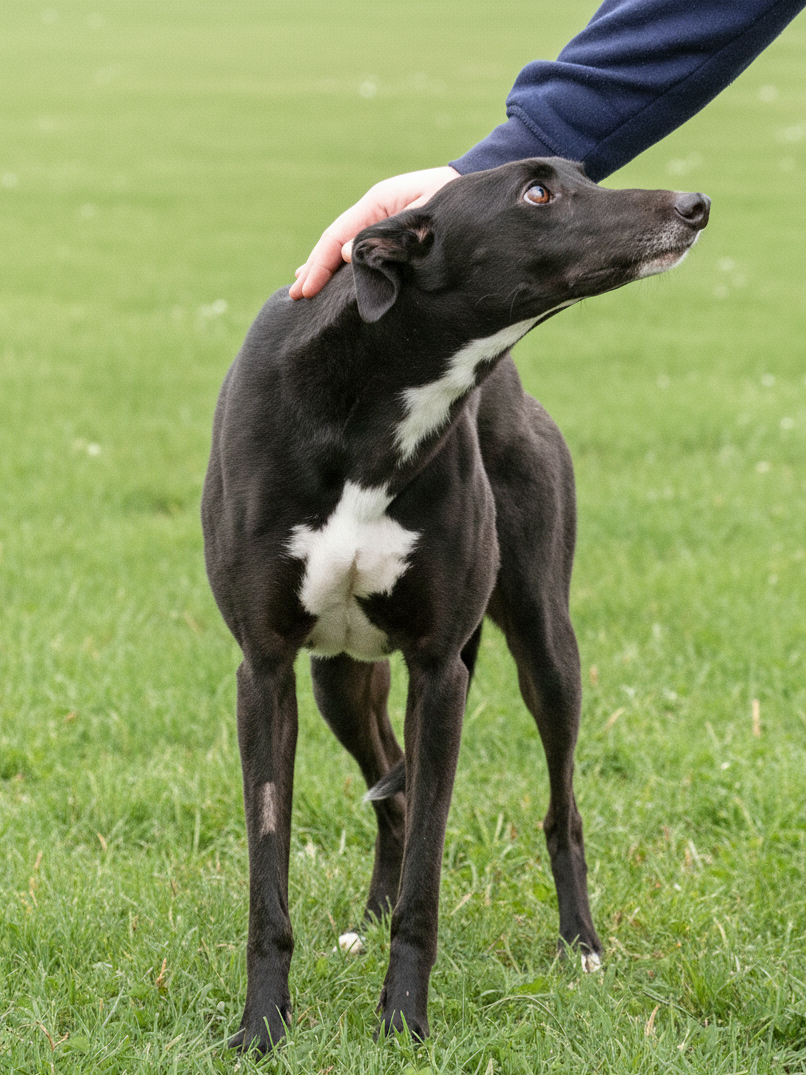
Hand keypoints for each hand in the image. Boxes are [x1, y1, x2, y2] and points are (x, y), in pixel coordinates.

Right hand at [289, 166, 460, 299]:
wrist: (474, 188)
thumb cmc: (451, 199)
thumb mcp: (421, 215)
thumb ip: (388, 235)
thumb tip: (346, 255)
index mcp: (376, 203)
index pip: (336, 236)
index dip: (318, 264)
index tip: (306, 289)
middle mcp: (373, 211)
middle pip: (333, 242)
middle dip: (314, 269)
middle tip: (296, 296)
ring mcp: (380, 221)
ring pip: (343, 247)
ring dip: (324, 268)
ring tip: (306, 290)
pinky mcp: (390, 232)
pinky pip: (359, 251)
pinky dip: (343, 266)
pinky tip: (333, 280)